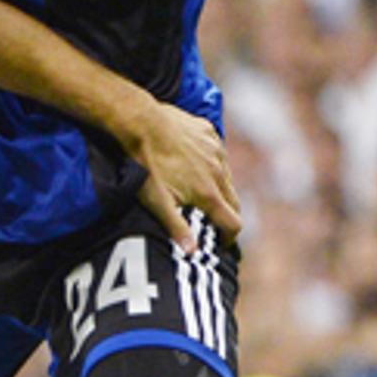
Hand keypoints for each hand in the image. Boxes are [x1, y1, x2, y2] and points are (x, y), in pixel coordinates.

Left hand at [127, 99, 241, 249]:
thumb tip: (193, 253)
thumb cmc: (146, 165)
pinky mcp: (209, 133)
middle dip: (228, 215)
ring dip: (220, 189)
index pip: (233, 223)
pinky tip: (196, 165)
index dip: (230, 238)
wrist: (142, 123)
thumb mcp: (157, 202)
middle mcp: (219, 172)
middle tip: (215, 223)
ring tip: (203, 195)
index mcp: (208, 193)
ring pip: (227, 176)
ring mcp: (216, 151)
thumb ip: (177, 228)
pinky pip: (217, 153)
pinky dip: (212, 164)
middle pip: (234, 201)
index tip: (222, 244)